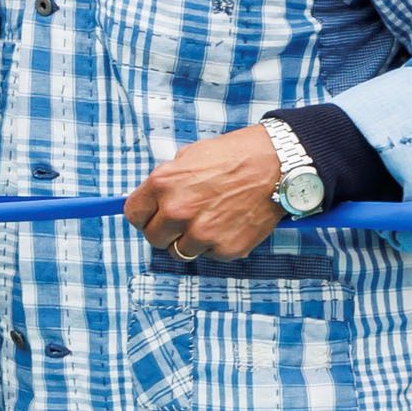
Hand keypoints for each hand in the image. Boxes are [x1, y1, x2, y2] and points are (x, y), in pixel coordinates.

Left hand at [127, 123, 288, 263]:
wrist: (277, 163)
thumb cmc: (233, 156)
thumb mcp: (188, 157)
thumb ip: (166, 182)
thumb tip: (151, 201)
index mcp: (162, 184)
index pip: (134, 215)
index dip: (144, 217)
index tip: (152, 217)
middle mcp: (177, 211)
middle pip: (154, 238)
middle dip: (165, 232)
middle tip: (183, 222)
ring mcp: (202, 233)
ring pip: (180, 252)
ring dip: (191, 241)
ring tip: (211, 221)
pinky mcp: (227, 248)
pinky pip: (211, 255)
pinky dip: (218, 244)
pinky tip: (231, 224)